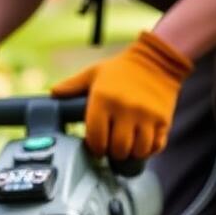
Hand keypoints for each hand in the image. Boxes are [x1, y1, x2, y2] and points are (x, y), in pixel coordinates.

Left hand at [50, 31, 191, 158]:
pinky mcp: (163, 120)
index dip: (94, 147)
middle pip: (117, 148)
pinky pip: (155, 146)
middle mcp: (125, 109)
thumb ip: (72, 86)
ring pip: (137, 151)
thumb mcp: (94, 73)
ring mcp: (146, 116)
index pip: (96, 137)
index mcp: (104, 100)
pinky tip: (142, 143)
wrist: (158, 60)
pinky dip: (148, 150)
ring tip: (126, 147)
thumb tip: (52, 94)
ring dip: (130, 154)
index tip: (96, 146)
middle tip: (111, 148)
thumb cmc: (122, 69)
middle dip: (112, 153)